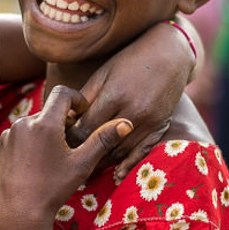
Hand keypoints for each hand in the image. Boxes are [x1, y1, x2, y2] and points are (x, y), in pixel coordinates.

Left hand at [0, 85, 130, 229]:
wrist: (19, 215)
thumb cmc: (54, 189)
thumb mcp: (83, 164)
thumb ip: (103, 139)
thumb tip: (126, 123)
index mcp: (44, 122)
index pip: (62, 93)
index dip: (76, 99)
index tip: (83, 113)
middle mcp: (22, 123)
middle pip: (47, 112)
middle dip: (60, 123)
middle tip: (71, 145)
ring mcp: (6, 136)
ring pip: (31, 126)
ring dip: (43, 134)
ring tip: (51, 159)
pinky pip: (16, 139)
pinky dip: (27, 146)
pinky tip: (34, 167)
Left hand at [73, 20, 194, 180]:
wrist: (170, 54)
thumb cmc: (130, 60)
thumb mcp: (104, 73)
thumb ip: (86, 98)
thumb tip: (66, 120)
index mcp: (115, 95)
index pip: (85, 127)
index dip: (69, 138)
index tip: (58, 145)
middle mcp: (133, 111)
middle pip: (100, 142)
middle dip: (81, 153)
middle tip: (66, 162)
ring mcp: (149, 121)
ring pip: (119, 151)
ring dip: (101, 163)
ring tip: (84, 172)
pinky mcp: (160, 126)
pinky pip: (141, 152)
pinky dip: (127, 165)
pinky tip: (115, 175)